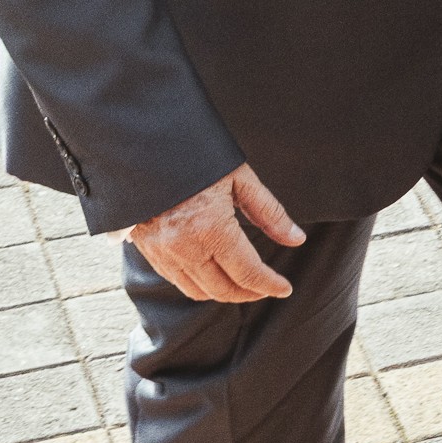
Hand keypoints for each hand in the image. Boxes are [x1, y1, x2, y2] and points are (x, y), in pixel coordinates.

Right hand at [128, 163, 305, 304]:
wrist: (145, 149)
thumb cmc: (196, 157)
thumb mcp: (240, 179)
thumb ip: (270, 213)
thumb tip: (296, 238)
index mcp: (212, 229)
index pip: (248, 273)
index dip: (270, 285)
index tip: (284, 289)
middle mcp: (185, 248)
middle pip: (224, 289)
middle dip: (250, 293)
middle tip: (267, 287)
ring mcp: (163, 252)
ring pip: (199, 291)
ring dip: (225, 293)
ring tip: (244, 284)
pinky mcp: (149, 251)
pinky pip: (177, 281)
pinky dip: (199, 285)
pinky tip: (213, 274)